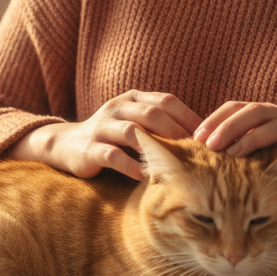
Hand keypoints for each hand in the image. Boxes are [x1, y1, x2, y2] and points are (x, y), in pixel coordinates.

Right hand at [5, 90, 202, 180]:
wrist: (66, 145)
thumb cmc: (113, 137)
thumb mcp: (136, 123)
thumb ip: (162, 124)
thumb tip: (204, 138)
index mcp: (132, 98)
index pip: (167, 101)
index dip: (189, 117)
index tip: (210, 138)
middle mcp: (117, 108)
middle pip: (152, 113)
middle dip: (177, 132)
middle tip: (198, 153)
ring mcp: (102, 127)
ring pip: (132, 131)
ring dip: (156, 148)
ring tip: (176, 164)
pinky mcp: (90, 149)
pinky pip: (113, 156)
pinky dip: (131, 166)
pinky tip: (146, 177)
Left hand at [195, 100, 276, 254]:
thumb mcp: (250, 164)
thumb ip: (228, 155)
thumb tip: (191, 157)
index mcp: (259, 116)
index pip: (231, 108)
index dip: (211, 120)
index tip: (192, 137)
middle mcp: (275, 113)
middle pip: (243, 108)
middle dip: (221, 123)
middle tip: (202, 142)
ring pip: (260, 114)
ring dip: (236, 130)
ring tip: (217, 149)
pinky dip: (255, 139)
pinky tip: (239, 155)